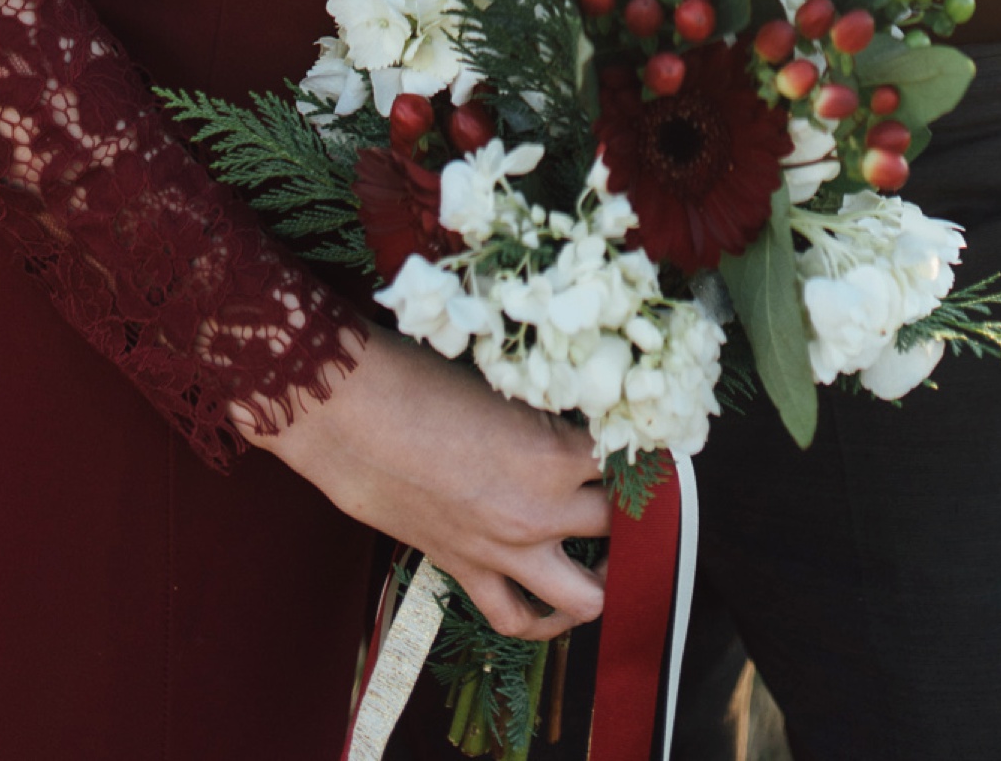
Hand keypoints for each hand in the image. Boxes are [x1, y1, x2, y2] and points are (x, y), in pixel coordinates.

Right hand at [251, 328, 608, 639]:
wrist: (351, 414)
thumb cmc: (423, 379)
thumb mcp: (506, 385)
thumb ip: (549, 415)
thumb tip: (583, 420)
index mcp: (556, 452)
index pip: (629, 461)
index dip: (643, 451)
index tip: (648, 442)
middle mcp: (541, 509)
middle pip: (620, 525)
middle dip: (633, 511)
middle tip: (634, 494)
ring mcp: (505, 550)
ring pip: (587, 596)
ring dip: (606, 576)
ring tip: (610, 556)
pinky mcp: (467, 572)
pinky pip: (517, 619)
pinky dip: (543, 620)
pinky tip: (556, 605)